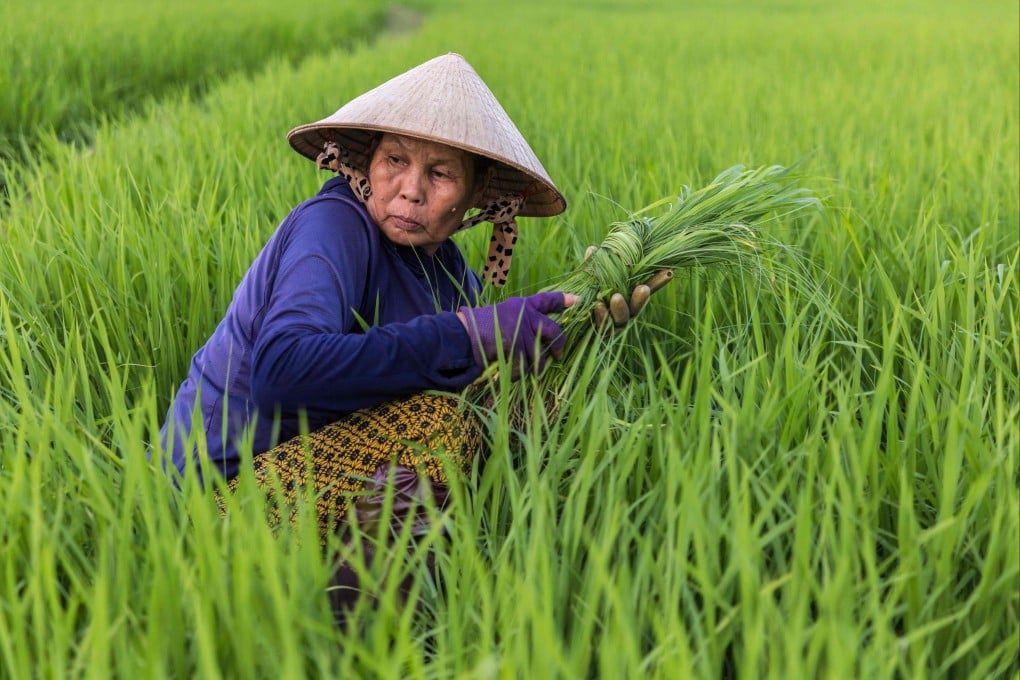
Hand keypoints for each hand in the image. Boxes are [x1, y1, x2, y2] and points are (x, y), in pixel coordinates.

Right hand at [459, 292, 577, 373]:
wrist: (464, 335)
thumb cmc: (478, 326)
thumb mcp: (502, 315)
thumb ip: (521, 320)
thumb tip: (539, 336)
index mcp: (522, 306)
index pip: (547, 300)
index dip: (563, 300)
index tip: (578, 300)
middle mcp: (526, 317)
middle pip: (554, 332)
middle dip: (559, 346)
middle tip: (558, 355)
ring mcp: (523, 333)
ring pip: (539, 357)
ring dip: (532, 367)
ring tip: (524, 370)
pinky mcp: (518, 349)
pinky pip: (525, 367)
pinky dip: (518, 373)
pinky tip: (509, 371)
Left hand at [585, 246, 672, 332]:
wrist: (564, 327)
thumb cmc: (582, 297)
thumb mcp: (588, 281)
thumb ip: (593, 268)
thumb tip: (593, 249)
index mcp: (626, 297)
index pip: (645, 288)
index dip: (657, 281)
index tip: (669, 272)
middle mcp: (624, 313)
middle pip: (638, 306)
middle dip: (642, 297)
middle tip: (643, 288)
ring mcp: (614, 326)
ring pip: (622, 319)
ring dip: (621, 307)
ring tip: (616, 297)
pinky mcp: (600, 336)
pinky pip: (603, 327)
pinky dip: (601, 315)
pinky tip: (599, 306)